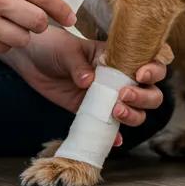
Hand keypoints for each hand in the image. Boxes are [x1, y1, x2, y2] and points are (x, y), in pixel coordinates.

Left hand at [3, 31, 170, 146]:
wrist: (31, 58)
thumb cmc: (53, 46)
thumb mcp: (66, 50)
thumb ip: (78, 64)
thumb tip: (88, 81)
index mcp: (119, 57)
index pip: (150, 63)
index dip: (154, 70)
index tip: (139, 75)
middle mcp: (118, 78)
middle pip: (150, 93)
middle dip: (144, 98)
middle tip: (123, 96)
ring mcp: (107, 97)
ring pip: (136, 112)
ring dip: (133, 116)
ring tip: (115, 112)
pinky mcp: (91, 112)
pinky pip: (109, 128)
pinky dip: (114, 136)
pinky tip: (114, 140)